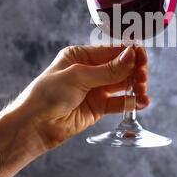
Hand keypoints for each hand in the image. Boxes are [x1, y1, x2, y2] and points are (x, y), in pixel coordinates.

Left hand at [15, 45, 149, 153]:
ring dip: (135, 86)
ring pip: (122, 84)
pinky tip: (142, 102)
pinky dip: (131, 102)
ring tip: (142, 91)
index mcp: (82, 56)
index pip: (112, 51)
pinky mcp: (98, 107)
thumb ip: (108, 69)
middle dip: (135, 70)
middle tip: (143, 77)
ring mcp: (95, 89)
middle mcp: (90, 71)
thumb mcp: (78, 77)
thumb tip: (132, 55)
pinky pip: (119, 102)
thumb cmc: (47, 94)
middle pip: (121, 67)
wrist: (34, 125)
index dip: (130, 53)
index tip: (142, 58)